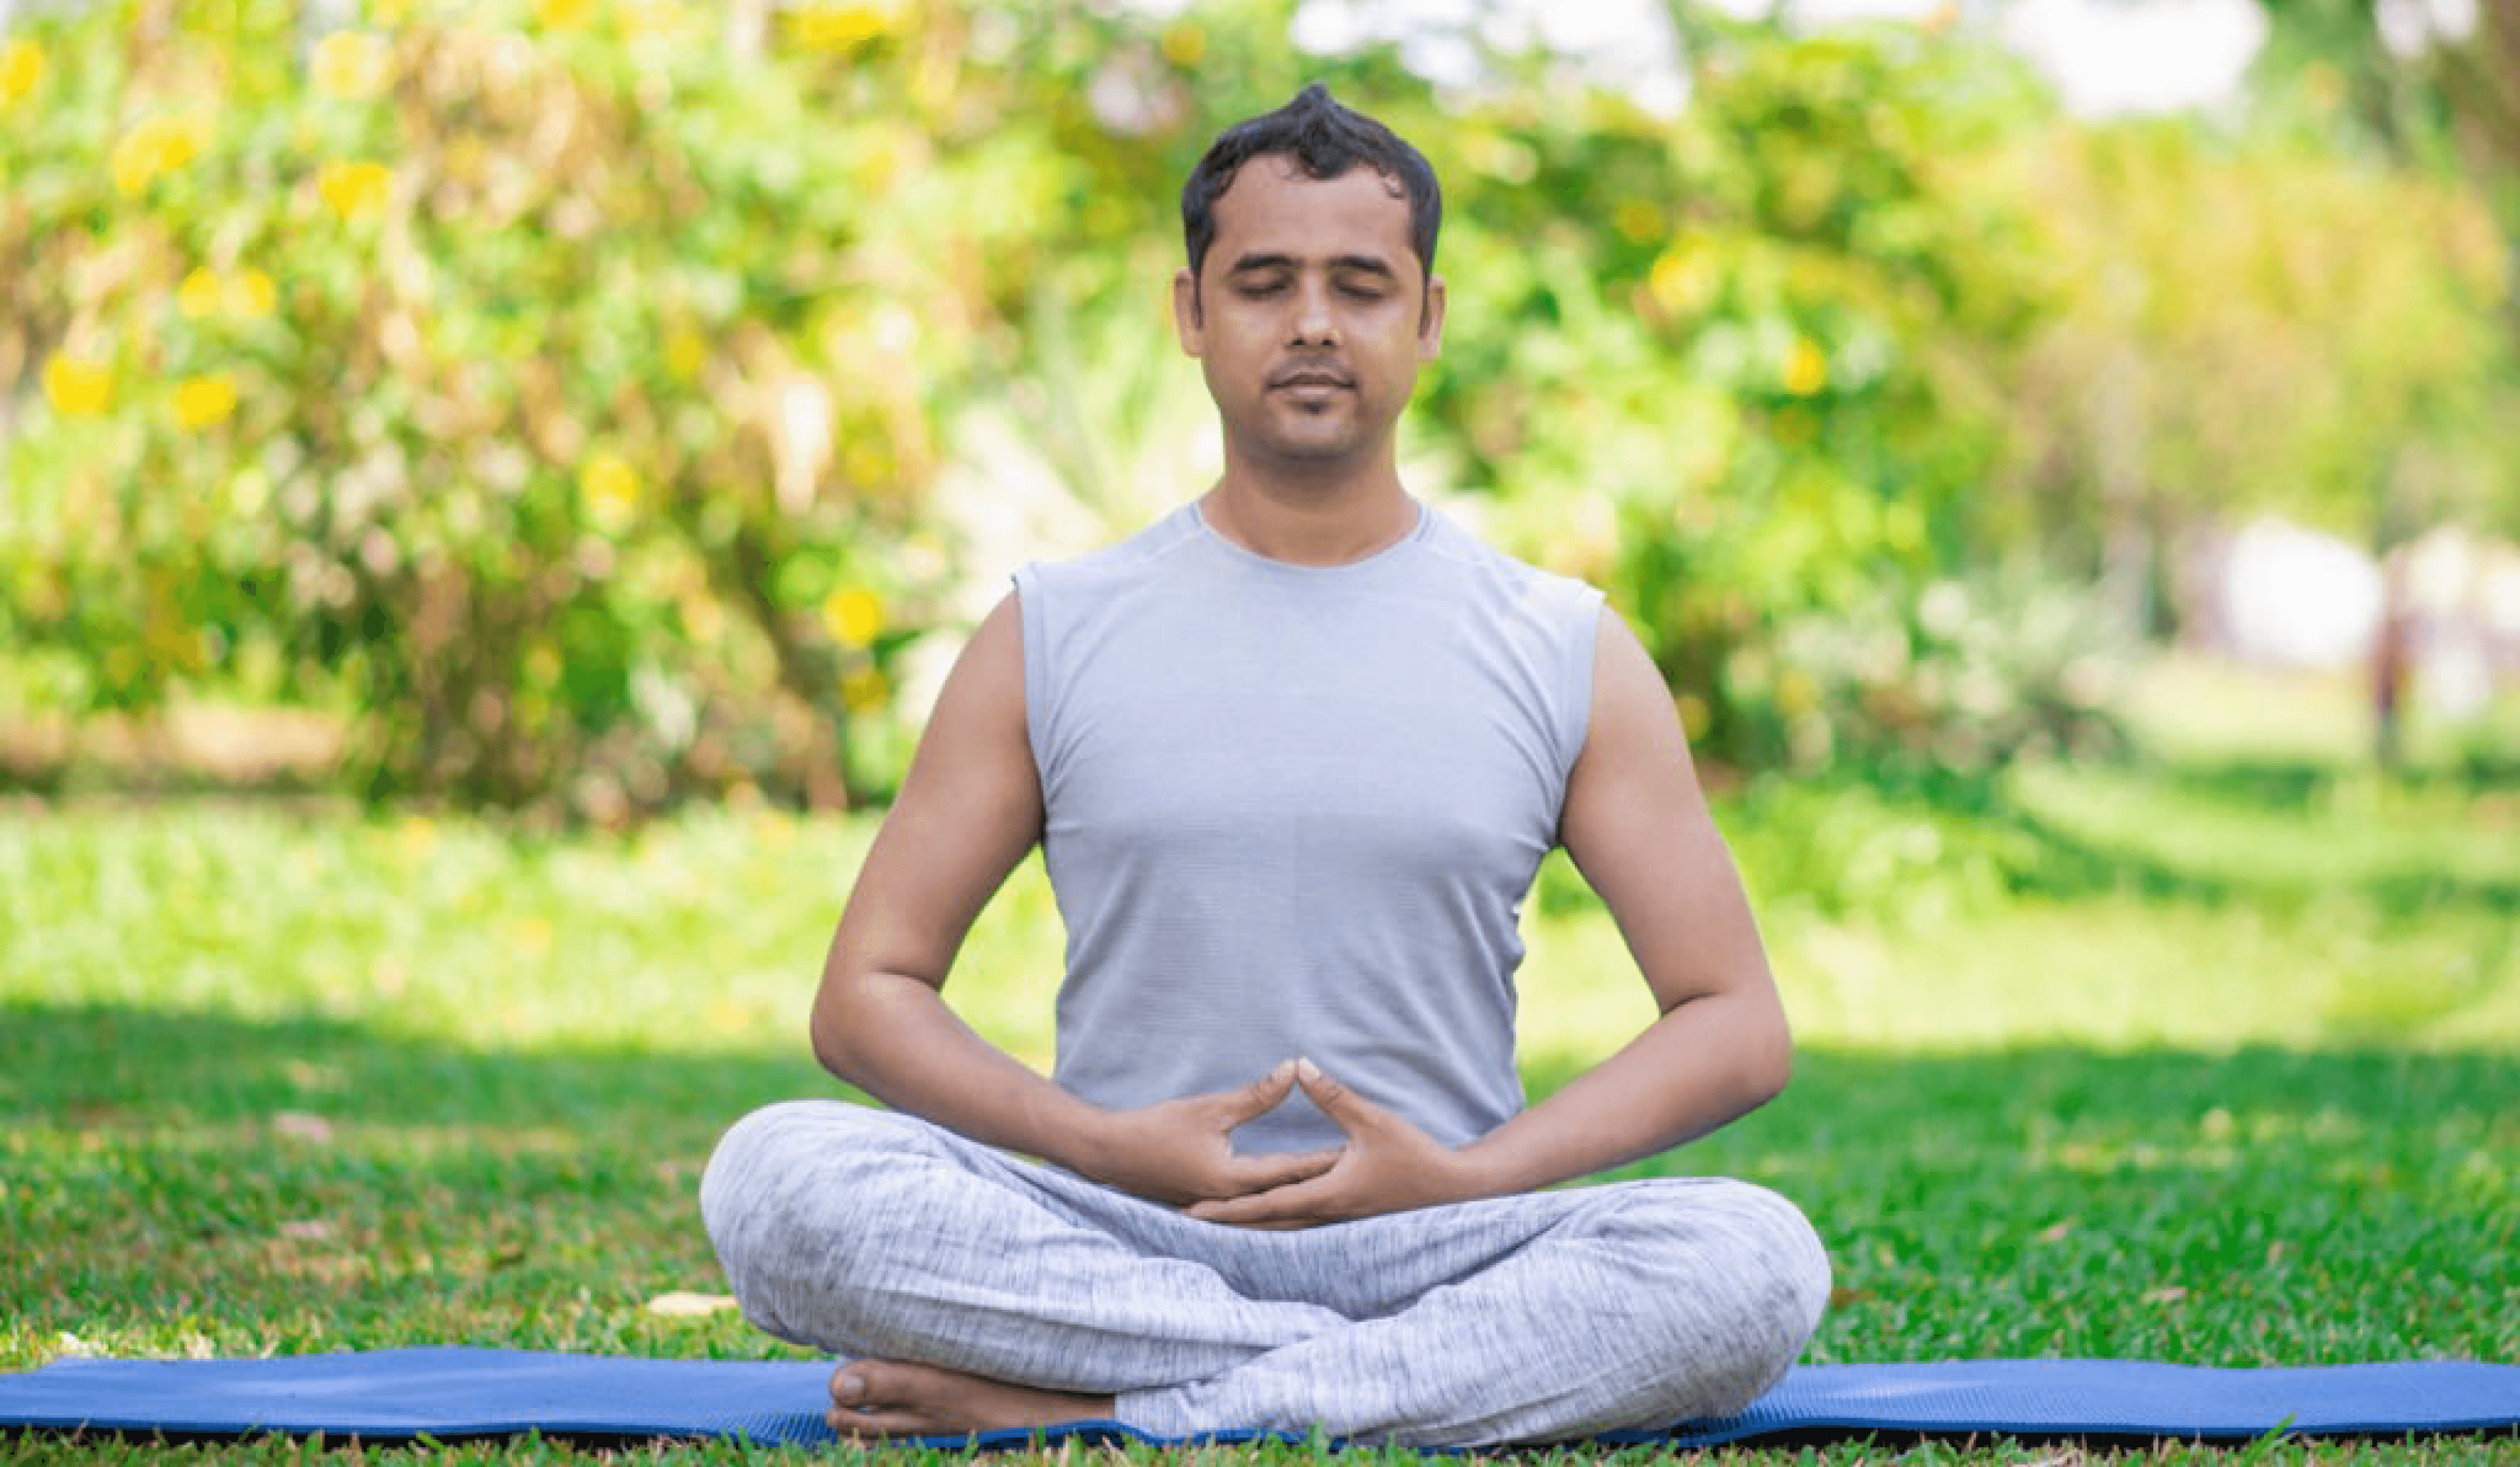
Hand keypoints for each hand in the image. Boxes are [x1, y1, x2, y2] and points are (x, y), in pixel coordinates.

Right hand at [1078, 1060, 1340, 1206]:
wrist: (1111, 1153)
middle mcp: (1229, 1201)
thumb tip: (1293, 1069)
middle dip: (1319, 1183)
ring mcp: (1218, 1207)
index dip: (1323, 1161)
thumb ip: (1256, 1094)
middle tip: (1356, 1173)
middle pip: (1285, 1194)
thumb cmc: (1157, 1128)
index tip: (1354, 1154)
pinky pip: (1251, 1205)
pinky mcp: (1210, 1205)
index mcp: (1232, 1180)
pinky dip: (1274, 1200)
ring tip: (1334, 1187)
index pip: (1290, 1170)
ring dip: (1299, 1195)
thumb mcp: (1210, 1108)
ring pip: (1269, 1204)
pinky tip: (1292, 1196)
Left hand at [1186, 1059, 1483, 1227]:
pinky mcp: (1348, 1215)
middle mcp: (1326, 1213)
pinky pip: (1302, 1224)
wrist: (1452, 1189)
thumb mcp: (1371, 1120)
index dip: (1226, 1209)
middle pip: (1265, 1224)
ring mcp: (1338, 1219)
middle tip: (1188, 1221)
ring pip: (1283, 1228)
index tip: (1192, 1212)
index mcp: (1325, 1194)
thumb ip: (1332, 1094)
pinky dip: (1277, 1223)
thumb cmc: (1415, 1155)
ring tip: (1216, 1222)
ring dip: (1250, 1225)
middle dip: (1227, 1223)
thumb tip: (1299, 1064)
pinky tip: (1268, 1219)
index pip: (1263, 1205)